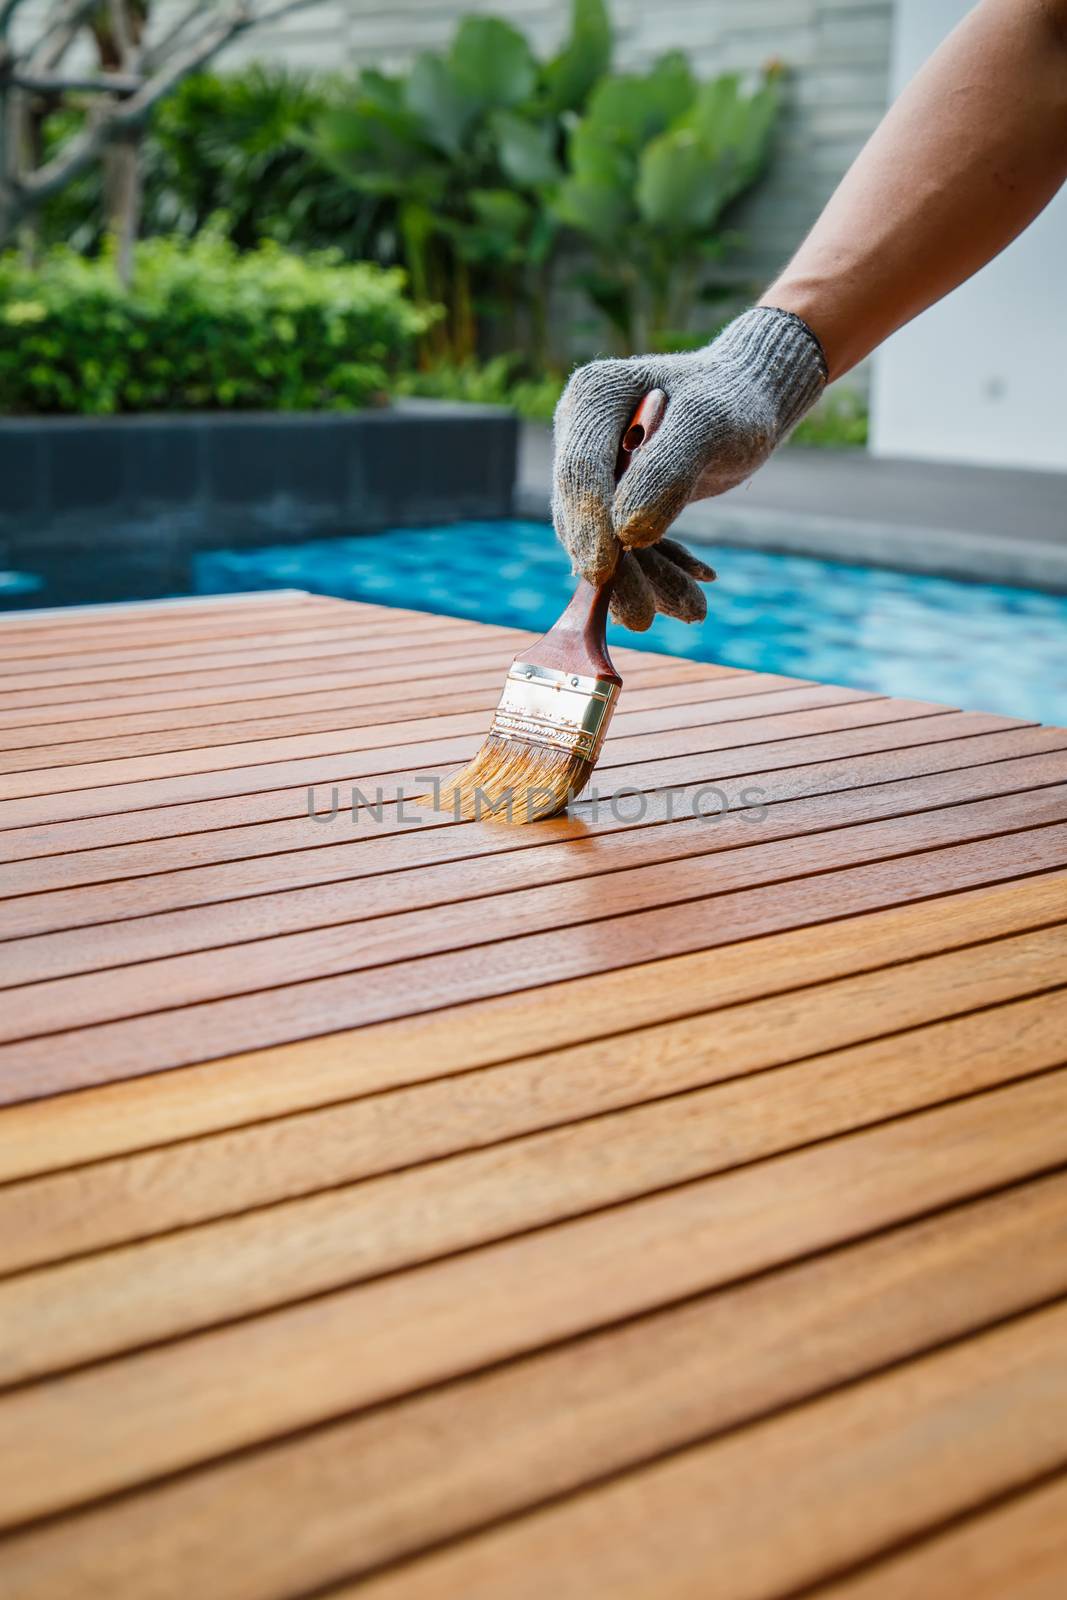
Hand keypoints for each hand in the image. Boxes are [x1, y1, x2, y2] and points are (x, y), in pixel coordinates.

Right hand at [552, 307, 825, 629]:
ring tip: (692, 611)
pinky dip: (658, 571)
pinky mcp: (614, 497)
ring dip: (642, 581)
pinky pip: (626, 545)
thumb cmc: (733, 399)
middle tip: (645, 619)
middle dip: (617, 569)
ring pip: (604, 538)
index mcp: (592, 398)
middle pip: (583, 514)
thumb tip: (626, 533)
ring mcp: (594, 468)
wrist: (749, 397)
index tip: (601, 574)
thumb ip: (666, 470)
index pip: (579, 471)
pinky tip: (692, 594)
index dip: (588, 525)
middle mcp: (580, 433)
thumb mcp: (709, 426)